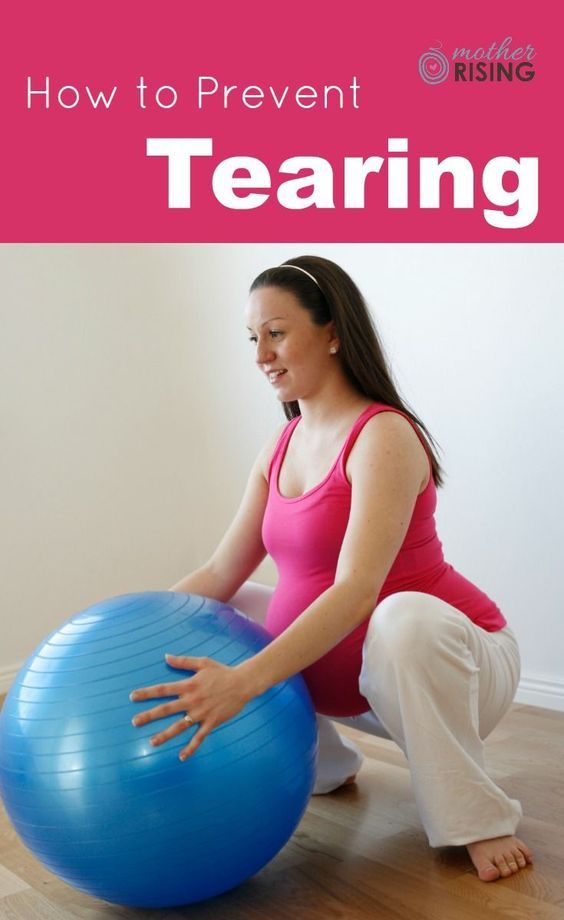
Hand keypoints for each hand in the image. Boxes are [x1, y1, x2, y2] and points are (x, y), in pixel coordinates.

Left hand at [129, 654, 253, 760]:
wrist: (243, 683)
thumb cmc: (222, 671)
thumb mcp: (202, 662)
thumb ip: (183, 661)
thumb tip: (166, 657)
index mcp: (189, 685)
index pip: (163, 689)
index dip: (147, 693)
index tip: (132, 697)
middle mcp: (192, 700)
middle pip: (166, 709)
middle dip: (149, 716)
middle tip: (134, 722)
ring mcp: (201, 713)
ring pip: (179, 726)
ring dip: (165, 735)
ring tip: (151, 742)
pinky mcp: (211, 722)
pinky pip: (199, 738)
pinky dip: (190, 748)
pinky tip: (181, 757)